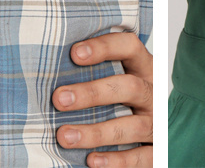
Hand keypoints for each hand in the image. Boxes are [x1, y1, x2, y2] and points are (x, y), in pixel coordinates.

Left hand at [55, 29, 154, 166]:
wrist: (154, 134)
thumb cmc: (123, 104)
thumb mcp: (118, 84)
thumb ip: (95, 75)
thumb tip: (46, 71)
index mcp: (144, 71)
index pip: (130, 48)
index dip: (105, 48)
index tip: (74, 53)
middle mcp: (153, 95)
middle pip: (130, 87)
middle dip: (93, 93)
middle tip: (59, 99)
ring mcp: (158, 123)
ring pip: (132, 126)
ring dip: (96, 132)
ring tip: (65, 136)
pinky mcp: (158, 151)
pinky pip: (141, 157)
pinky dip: (117, 160)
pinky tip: (91, 160)